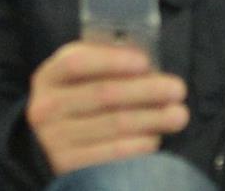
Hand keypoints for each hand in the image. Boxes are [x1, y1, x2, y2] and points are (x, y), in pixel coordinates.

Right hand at [25, 41, 189, 174]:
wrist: (53, 145)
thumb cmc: (77, 102)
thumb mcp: (79, 79)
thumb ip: (104, 64)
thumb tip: (144, 59)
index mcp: (48, 77)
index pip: (76, 62)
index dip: (112, 60)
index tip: (145, 62)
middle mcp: (45, 107)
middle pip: (102, 94)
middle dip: (145, 90)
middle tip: (178, 89)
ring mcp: (55, 139)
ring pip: (114, 124)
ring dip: (152, 118)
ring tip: (179, 114)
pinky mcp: (69, 165)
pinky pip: (114, 152)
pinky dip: (140, 144)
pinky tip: (156, 137)